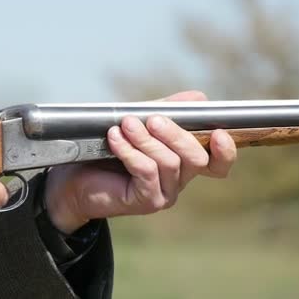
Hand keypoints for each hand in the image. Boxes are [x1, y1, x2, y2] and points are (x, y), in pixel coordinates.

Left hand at [45, 91, 236, 233]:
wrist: (73, 178)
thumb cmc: (107, 150)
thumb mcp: (140, 124)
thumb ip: (167, 112)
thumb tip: (199, 98)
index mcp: (184, 161)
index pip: (218, 163)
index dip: (225, 150)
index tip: (219, 133)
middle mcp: (179, 179)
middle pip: (196, 158)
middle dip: (176, 134)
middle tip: (153, 119)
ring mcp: (164, 193)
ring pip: (169, 163)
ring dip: (146, 139)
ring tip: (126, 124)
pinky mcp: (146, 201)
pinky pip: (146, 172)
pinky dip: (130, 151)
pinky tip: (115, 138)